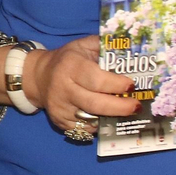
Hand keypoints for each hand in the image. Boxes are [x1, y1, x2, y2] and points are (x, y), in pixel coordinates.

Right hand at [20, 34, 138, 132]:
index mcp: (70, 66)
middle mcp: (63, 88)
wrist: (39, 76)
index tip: (131, 86)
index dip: (116, 84)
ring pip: (91, 120)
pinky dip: (99, 126)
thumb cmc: (67, 59)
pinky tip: (107, 118)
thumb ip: (104, 45)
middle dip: (119, 107)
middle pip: (95, 104)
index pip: (96, 79)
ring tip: (126, 113)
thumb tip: (131, 48)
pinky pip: (84, 129)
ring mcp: (60, 108)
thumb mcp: (83, 45)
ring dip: (112, 118)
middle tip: (136, 107)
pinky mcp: (59, 122)